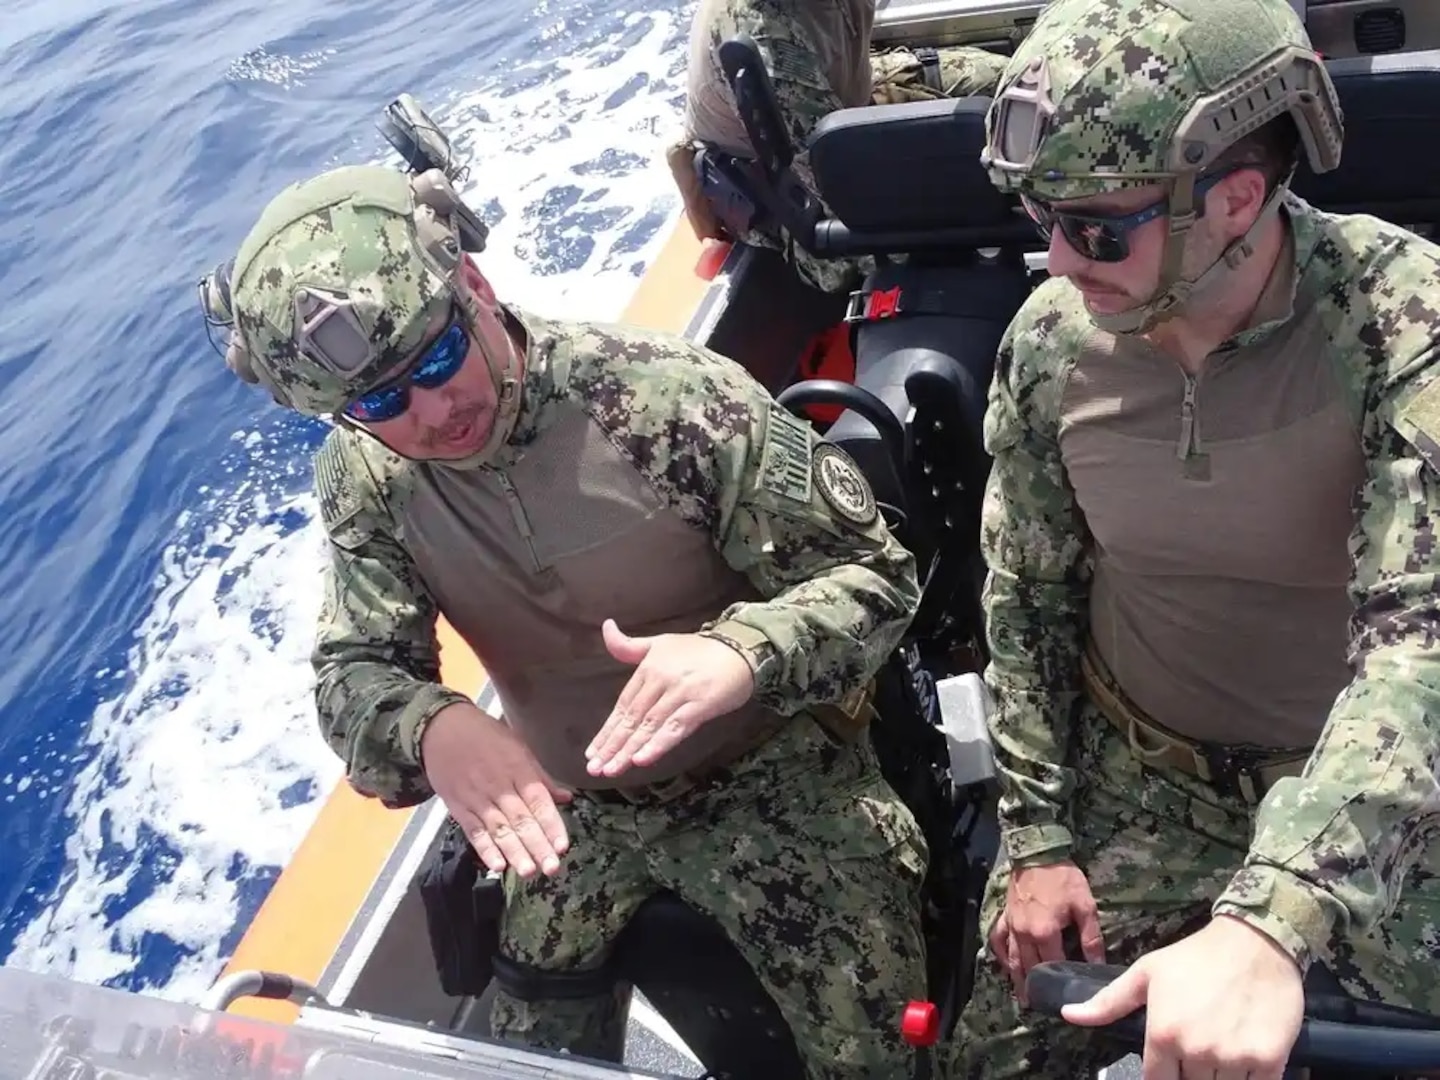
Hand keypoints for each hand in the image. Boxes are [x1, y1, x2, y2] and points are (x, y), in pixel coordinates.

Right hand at [420, 702, 572, 878]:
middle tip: (552, 868)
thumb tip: (567, 798)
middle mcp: (499, 786)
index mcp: (518, 769)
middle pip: (521, 820)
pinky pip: (474, 831)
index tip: (563, 845)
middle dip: (537, 845)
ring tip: (528, 871)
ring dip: (514, 852)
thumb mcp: (518, 748)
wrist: (442, 729)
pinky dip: (485, 849)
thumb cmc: (486, 736)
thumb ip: (541, 777)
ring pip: (499, 829)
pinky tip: (496, 865)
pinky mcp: (459, 808)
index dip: (551, 825)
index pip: (538, 802)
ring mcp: (478, 799)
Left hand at [585, 619, 755, 777]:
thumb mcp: (660, 643)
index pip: (622, 705)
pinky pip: (675, 727)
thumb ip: (630, 646)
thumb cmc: (699, 650)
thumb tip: (606, 627)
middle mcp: (660, 681)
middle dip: (612, 746)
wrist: (740, 648)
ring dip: (629, 750)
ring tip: (611, 769)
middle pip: (632, 718)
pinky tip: (642, 759)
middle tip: (595, 768)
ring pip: (649, 726)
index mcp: (648, 669)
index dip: (607, 731)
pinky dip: (658, 744)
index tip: (592, 752)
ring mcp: (680, 693)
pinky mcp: (700, 704)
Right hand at [992, 860, 1103, 1003]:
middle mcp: (1024, 935)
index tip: (1066, 997)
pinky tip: (1006, 964)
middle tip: (1041, 1005)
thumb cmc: (1063, 878)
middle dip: (1035, 987)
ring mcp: (1012, 926)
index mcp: (1045, 934)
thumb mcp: (1085, 906)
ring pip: (1013, 959)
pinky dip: (1001, 955)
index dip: (1060, 982)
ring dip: (1017, 978)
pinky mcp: (1005, 916)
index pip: (1053, 966)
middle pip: (1030, 968)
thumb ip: (1091, 938)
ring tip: (1023, 996)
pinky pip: (999, 940)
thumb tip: (1098, 965)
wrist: (1037, 852)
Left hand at [1062, 915, 1304, 1079]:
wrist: (1255, 942)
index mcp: (1163, 1034)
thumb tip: (1069, 1015)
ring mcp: (1235, 1059)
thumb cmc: (1196, 957)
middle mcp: (1197, 1052)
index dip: (1162, 1076)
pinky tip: (1245, 1059)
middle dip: (1191, 1072)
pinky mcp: (1269, 1061)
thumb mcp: (1146, 973)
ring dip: (1220, 1075)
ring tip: (1221, 1046)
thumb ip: (1108, 1002)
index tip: (1169, 1066)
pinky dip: (1250, 1079)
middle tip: (1198, 1046)